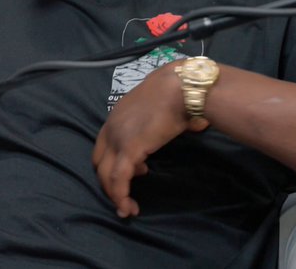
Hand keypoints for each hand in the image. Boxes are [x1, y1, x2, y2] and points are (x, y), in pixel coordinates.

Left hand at [91, 63, 207, 217]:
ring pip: (106, 175)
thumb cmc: (178, 94)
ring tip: (128, 209)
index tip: (140, 171)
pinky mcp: (128, 149)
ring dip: (115, 195)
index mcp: (116, 118)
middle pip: (100, 162)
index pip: (105, 147)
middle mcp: (111, 128)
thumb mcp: (166, 110)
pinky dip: (120, 195)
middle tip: (128, 194)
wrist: (180, 87)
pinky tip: (128, 207)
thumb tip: (196, 124)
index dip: (117, 162)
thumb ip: (171, 121)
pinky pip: (118, 179)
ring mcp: (117, 139)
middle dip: (111, 182)